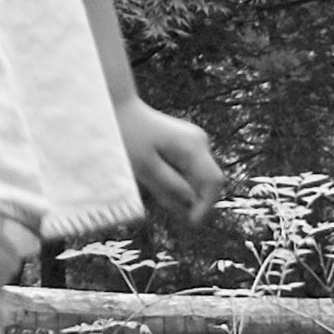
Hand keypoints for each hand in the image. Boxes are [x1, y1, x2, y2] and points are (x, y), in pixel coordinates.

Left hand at [118, 95, 222, 227]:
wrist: (119, 109)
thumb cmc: (129, 137)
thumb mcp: (145, 167)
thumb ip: (171, 186)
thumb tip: (192, 204)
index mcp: (193, 146)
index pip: (213, 182)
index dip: (206, 206)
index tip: (190, 223)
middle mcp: (200, 142)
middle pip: (206, 183)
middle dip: (191, 199)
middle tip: (162, 202)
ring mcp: (196, 142)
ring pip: (198, 178)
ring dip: (182, 190)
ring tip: (153, 184)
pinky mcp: (188, 144)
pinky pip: (189, 171)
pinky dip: (178, 180)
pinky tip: (156, 175)